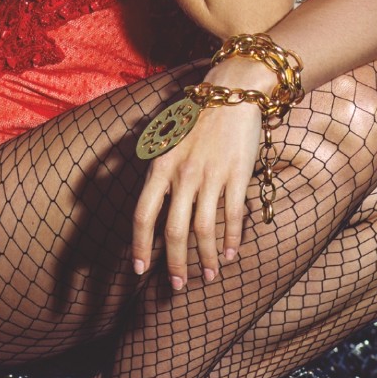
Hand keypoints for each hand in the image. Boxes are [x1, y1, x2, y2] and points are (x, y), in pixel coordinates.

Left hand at [131, 95, 262, 288]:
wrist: (232, 91)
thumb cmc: (196, 114)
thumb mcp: (164, 136)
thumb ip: (153, 166)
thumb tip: (145, 193)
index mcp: (160, 166)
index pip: (143, 215)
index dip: (140, 246)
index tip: (139, 270)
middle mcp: (182, 175)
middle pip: (173, 231)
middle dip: (174, 264)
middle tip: (176, 286)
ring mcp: (211, 176)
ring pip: (204, 230)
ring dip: (207, 259)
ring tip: (210, 277)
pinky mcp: (237, 175)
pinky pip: (232, 216)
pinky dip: (232, 239)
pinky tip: (232, 254)